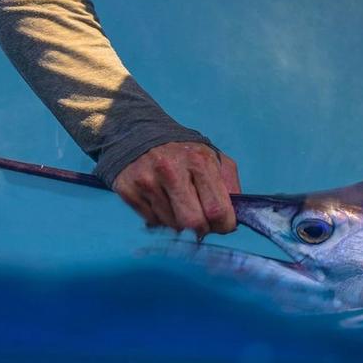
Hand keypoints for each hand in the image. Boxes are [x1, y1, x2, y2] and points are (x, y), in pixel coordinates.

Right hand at [113, 141, 240, 237]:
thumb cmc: (184, 152)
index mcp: (199, 160)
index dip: (224, 225)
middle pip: (194, 222)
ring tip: (178, 202)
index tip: (223, 225)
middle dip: (202, 229)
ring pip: (173, 226)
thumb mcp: (214, 158)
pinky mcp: (129, 191)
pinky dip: (161, 218)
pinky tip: (161, 200)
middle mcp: (172, 170)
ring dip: (180, 222)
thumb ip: (230, 185)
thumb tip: (234, 219)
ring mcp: (147, 181)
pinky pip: (153, 222)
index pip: (217, 209)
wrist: (139, 134)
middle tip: (202, 221)